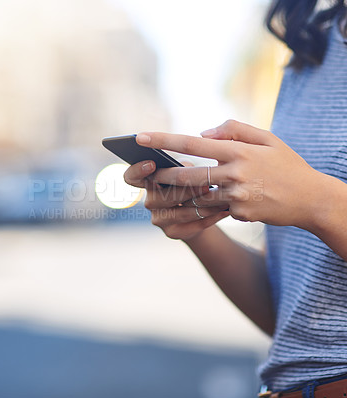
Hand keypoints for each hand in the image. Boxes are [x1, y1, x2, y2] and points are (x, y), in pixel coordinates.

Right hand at [124, 160, 229, 240]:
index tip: (152, 164)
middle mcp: (149, 201)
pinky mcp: (171, 232)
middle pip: (163, 196)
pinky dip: (210, 218)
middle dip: (187, 190)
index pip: (131, 176)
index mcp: (148, 182)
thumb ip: (184, 166)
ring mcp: (158, 218)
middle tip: (206, 185)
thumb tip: (187, 167)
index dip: (137, 170)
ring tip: (221, 198)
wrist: (200, 213)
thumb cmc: (193, 184)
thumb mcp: (188, 170)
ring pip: (180, 212)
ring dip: (202, 205)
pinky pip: (192, 225)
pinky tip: (224, 211)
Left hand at [135, 120, 323, 229]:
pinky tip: (201, 206)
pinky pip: (216, 210)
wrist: (311, 198)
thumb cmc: (287, 165)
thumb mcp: (267, 138)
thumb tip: (203, 134)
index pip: (192, 144)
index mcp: (238, 151)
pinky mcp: (240, 214)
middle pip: (188, 176)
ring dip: (177, 196)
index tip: (140, 137)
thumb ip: (234, 130)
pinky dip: (208, 206)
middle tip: (145, 172)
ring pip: (197, 197)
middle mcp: (235, 174)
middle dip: (163, 175)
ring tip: (160, 193)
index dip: (164, 140)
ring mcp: (237, 197)